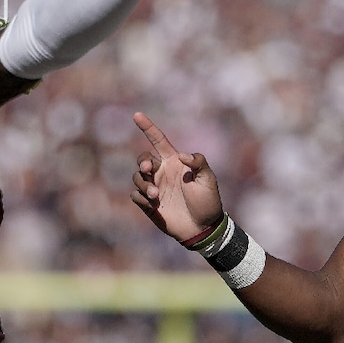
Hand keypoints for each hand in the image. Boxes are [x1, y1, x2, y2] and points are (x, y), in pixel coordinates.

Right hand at [131, 112, 223, 243]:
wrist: (203, 228)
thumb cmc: (208, 201)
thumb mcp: (208, 180)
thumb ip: (199, 163)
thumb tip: (182, 156)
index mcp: (174, 162)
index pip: (158, 140)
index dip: (148, 127)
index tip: (137, 115)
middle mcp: (162, 172)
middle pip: (143, 159)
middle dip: (142, 162)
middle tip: (149, 170)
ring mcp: (154, 188)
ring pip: (137, 178)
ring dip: (144, 184)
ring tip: (156, 196)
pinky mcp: (148, 204)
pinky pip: (135, 195)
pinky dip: (141, 197)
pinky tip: (153, 204)